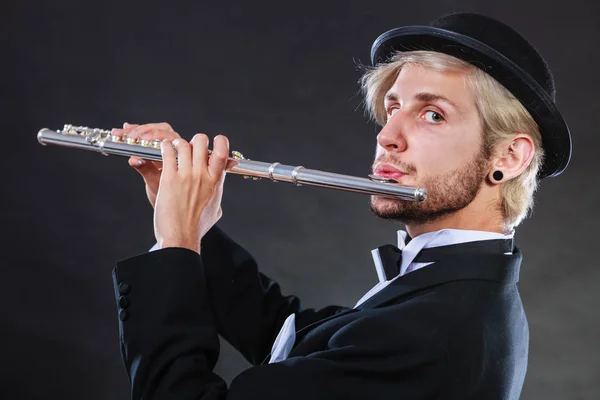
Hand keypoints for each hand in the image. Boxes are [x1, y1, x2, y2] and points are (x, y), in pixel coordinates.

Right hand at [111, 122, 180, 207]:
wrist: (172, 212)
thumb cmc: (169, 201)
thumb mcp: (156, 185)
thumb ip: (147, 170)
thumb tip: (135, 159)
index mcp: (181, 160)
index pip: (172, 140)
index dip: (156, 136)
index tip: (142, 137)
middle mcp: (178, 152)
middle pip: (165, 131)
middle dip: (147, 130)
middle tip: (132, 134)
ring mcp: (169, 149)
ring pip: (157, 130)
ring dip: (140, 128)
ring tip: (124, 131)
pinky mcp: (158, 150)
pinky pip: (149, 138)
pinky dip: (137, 131)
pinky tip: (125, 129)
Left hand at [153, 134, 229, 253]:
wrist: (181, 238)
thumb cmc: (197, 227)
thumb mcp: (215, 210)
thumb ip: (217, 196)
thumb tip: (218, 193)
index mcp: (216, 182)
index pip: (222, 153)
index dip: (219, 142)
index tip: (214, 142)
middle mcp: (202, 176)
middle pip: (201, 142)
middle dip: (195, 141)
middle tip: (190, 147)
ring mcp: (186, 176)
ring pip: (183, 144)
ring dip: (178, 144)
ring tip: (174, 149)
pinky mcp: (169, 179)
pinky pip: (167, 153)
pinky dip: (165, 148)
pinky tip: (164, 151)